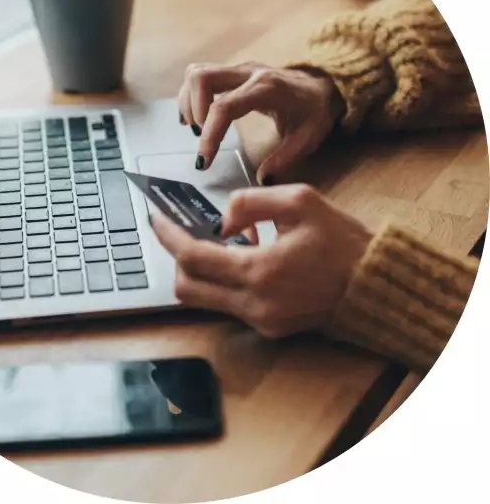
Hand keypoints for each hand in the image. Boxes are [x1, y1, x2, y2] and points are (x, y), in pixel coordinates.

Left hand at [151, 185, 371, 337]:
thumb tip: (221, 221)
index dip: (168, 236)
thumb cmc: (342, 241)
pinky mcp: (268, 328)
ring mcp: (259, 321)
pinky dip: (223, 281)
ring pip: (202, 300)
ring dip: (200, 270)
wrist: (374, 285)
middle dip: (176, 257)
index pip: (192, 257)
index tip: (155, 218)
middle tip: (183, 231)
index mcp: (260, 271)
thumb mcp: (300, 201)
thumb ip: (251, 202)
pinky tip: (243, 258)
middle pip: (186, 287)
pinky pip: (227, 305)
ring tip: (222, 241)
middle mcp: (254, 303)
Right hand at [178, 62, 343, 182]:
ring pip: (197, 73)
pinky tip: (196, 119)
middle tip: (201, 137)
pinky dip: (191, 96)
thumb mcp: (307, 139)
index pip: (224, 107)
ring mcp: (238, 69)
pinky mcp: (232, 72)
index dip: (209, 134)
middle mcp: (248, 73)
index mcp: (266, 89)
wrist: (322, 87)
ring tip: (198, 129)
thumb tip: (261, 179)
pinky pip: (201, 76)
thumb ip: (284, 159)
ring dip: (189, 102)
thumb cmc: (314, 112)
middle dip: (193, 110)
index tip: (204, 161)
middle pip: (202, 78)